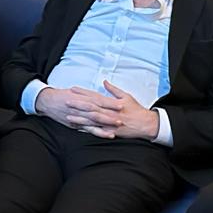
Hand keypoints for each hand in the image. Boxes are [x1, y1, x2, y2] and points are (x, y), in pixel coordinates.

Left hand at [33, 84, 158, 139]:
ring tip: (68, 116)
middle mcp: (109, 112)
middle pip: (91, 107)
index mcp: (112, 103)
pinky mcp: (110, 131)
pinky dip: (87, 130)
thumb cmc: (136, 110)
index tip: (73, 89)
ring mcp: (109, 123)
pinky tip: (78, 128)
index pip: (95, 96)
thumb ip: (113, 89)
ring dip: (79, 118)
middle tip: (66, 101)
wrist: (145, 124)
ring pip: (92, 120)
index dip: (83, 93)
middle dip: (78, 104)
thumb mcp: (126, 96)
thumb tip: (104, 81)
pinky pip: (96, 131)